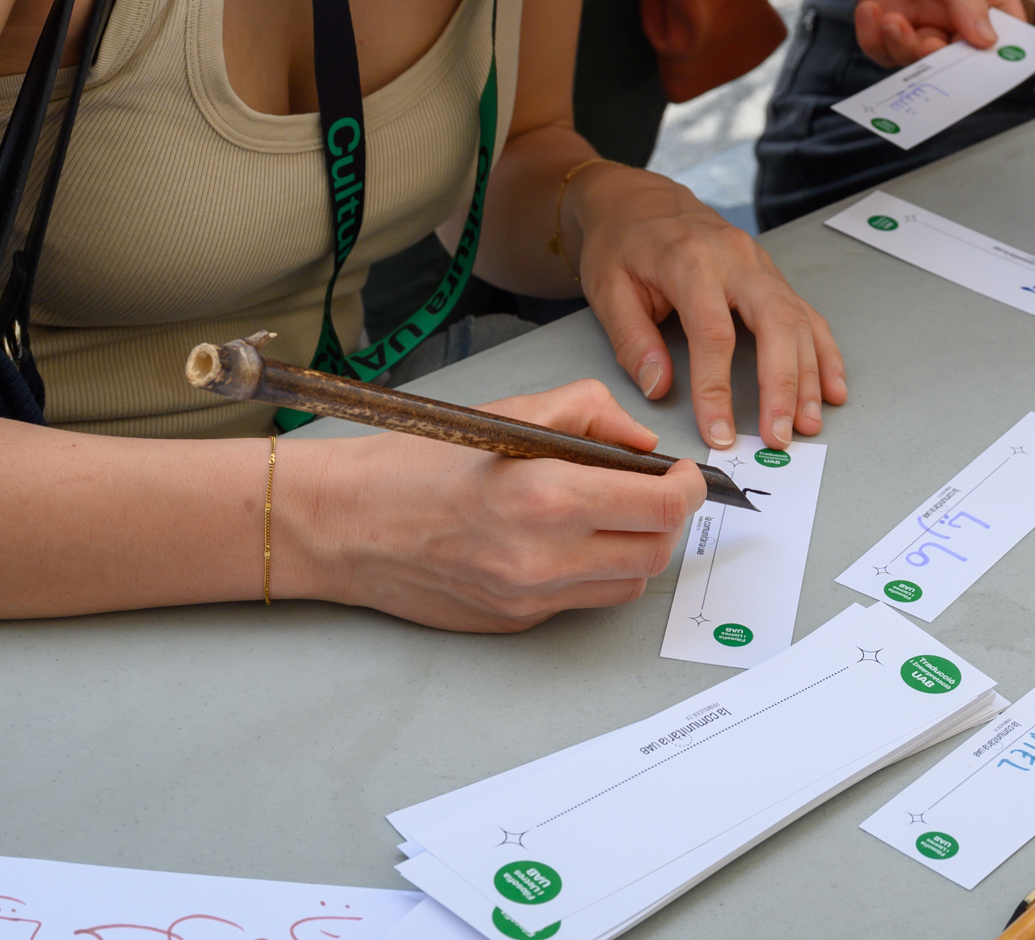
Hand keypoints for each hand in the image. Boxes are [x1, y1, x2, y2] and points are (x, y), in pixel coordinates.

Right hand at [285, 377, 706, 631]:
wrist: (347, 522)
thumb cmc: (420, 461)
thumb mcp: (511, 412)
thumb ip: (591, 414)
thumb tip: (644, 442)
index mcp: (545, 496)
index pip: (662, 507)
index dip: (688, 487)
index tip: (684, 472)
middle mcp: (542, 558)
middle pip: (656, 552)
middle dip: (667, 519)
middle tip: (652, 490)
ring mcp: (529, 599)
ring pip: (627, 584)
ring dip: (634, 548)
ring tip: (608, 515)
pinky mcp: (516, 623)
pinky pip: (582, 601)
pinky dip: (592, 571)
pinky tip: (564, 540)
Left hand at [568, 162, 846, 449]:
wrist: (639, 200)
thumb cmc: (620, 244)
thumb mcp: (607, 289)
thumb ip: (633, 340)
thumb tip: (659, 388)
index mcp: (690, 262)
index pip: (713, 334)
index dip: (718, 389)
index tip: (720, 432)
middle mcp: (735, 259)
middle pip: (775, 324)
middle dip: (783, 384)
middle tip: (781, 435)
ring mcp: (760, 264)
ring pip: (798, 320)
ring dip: (808, 376)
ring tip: (808, 423)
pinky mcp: (771, 273)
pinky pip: (806, 313)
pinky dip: (823, 352)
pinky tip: (831, 387)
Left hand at [837, 0, 1022, 67]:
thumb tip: (986, 41)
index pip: (1002, 36)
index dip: (998, 60)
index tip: (984, 68)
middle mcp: (952, 10)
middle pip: (955, 58)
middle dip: (941, 61)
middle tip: (929, 46)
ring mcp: (916, 13)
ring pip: (913, 58)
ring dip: (903, 50)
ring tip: (894, 21)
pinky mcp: (882, 11)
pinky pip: (878, 44)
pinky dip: (872, 36)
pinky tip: (869, 9)